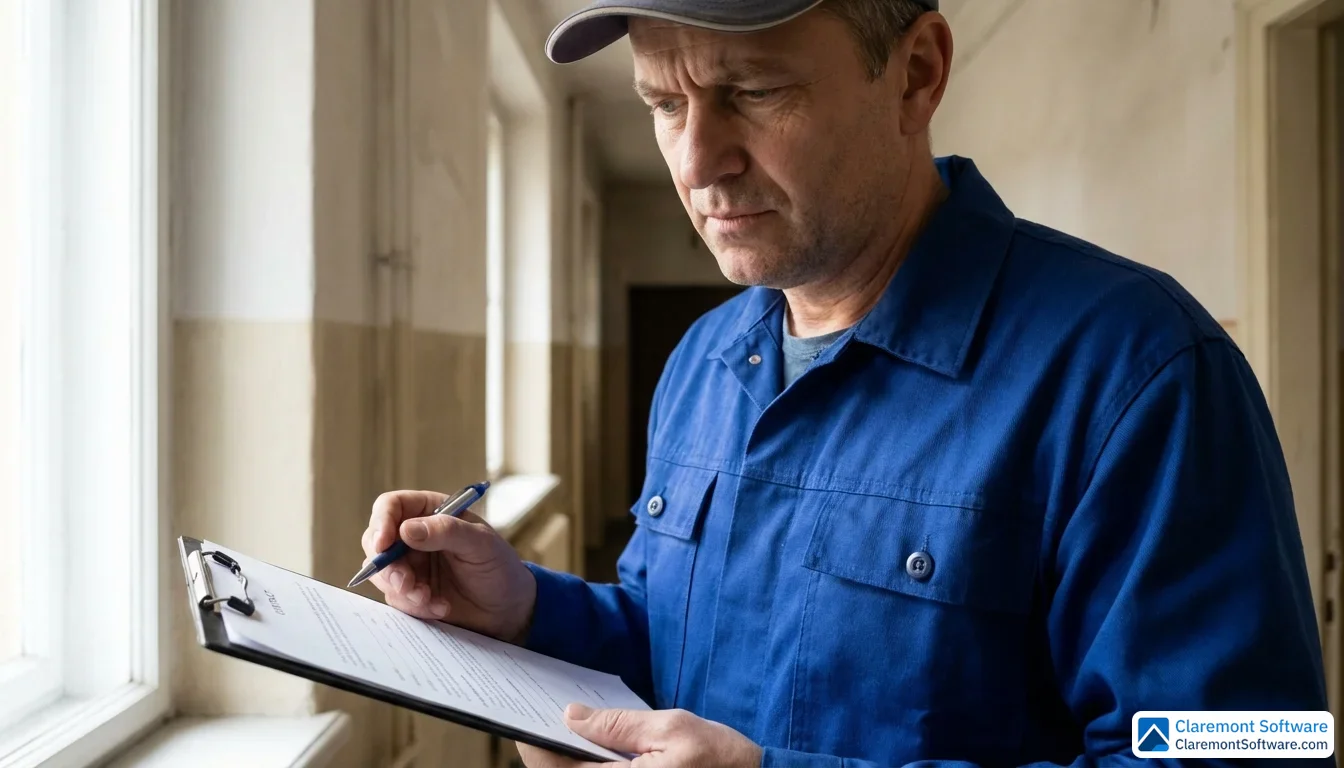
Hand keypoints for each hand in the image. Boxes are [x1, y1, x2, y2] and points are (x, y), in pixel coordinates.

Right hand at [360, 490, 536, 642]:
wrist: (508, 609)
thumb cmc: (499, 567)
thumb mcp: (481, 544)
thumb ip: (447, 532)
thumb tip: (406, 530)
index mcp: (431, 512)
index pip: (391, 507)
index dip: (381, 522)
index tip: (383, 545)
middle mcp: (415, 536)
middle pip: (376, 542)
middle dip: (387, 566)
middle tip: (406, 583)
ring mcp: (410, 565)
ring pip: (382, 574)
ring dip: (402, 589)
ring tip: (430, 598)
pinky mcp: (410, 592)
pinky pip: (396, 599)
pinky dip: (415, 606)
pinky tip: (441, 607)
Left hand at [516, 704, 761, 767]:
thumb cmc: (721, 760)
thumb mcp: (671, 729)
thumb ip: (619, 725)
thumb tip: (572, 716)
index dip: (532, 743)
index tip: (520, 718)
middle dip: (547, 749)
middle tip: (539, 715)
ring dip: (566, 759)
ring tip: (568, 726)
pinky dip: (588, 766)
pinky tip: (595, 744)